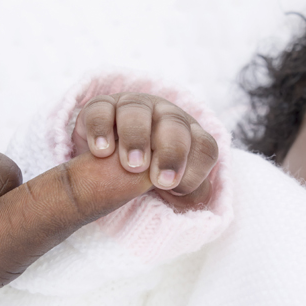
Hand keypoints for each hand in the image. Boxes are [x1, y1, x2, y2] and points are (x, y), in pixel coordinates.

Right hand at [72, 92, 218, 209]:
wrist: (108, 160)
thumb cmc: (148, 175)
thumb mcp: (171, 187)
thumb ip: (186, 194)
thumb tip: (186, 199)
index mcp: (189, 135)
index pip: (204, 146)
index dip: (195, 168)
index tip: (175, 189)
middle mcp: (165, 115)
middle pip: (176, 124)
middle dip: (171, 152)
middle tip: (159, 181)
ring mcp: (133, 107)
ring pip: (138, 111)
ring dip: (136, 137)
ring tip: (131, 166)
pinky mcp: (102, 106)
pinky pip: (102, 109)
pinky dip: (101, 128)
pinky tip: (101, 152)